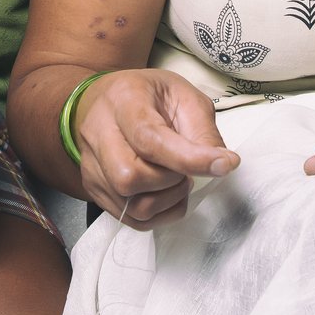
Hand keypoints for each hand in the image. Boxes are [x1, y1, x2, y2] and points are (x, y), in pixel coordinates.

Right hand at [69, 69, 239, 228]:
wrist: (106, 100)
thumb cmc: (148, 96)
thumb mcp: (184, 95)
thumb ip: (203, 130)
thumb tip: (220, 164)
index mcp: (123, 100)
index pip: (149, 139)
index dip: (188, 158)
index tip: (223, 164)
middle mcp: (98, 133)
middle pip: (130, 178)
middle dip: (171, 180)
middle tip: (187, 166)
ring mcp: (91, 165)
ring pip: (131, 206)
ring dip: (168, 199)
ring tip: (177, 178)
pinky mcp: (94, 188)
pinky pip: (131, 219)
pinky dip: (160, 213)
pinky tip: (166, 192)